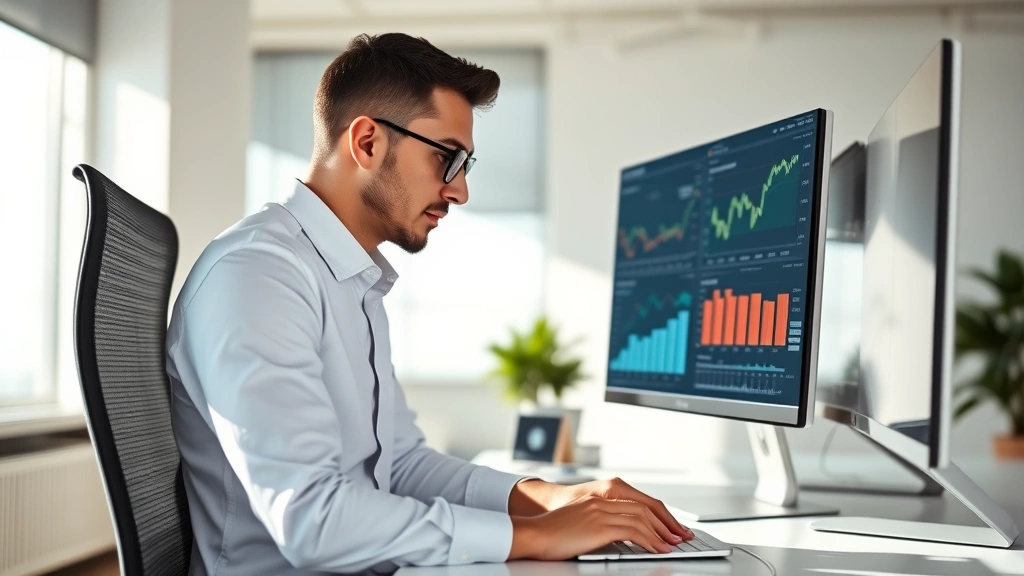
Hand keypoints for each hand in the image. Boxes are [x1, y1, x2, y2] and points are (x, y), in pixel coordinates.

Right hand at [508, 477, 692, 541]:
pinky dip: (649, 540)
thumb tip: (622, 536)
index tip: (670, 526)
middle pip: (645, 508)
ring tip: (672, 544)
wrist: (534, 535)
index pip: (637, 502)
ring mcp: (601, 511)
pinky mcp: (600, 525)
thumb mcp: (581, 523)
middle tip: (680, 535)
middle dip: (666, 523)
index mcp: (599, 498)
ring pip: (642, 518)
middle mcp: (603, 501)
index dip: (658, 515)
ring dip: (661, 533)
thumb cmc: (553, 534)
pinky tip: (657, 549)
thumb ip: (601, 524)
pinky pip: (633, 531)